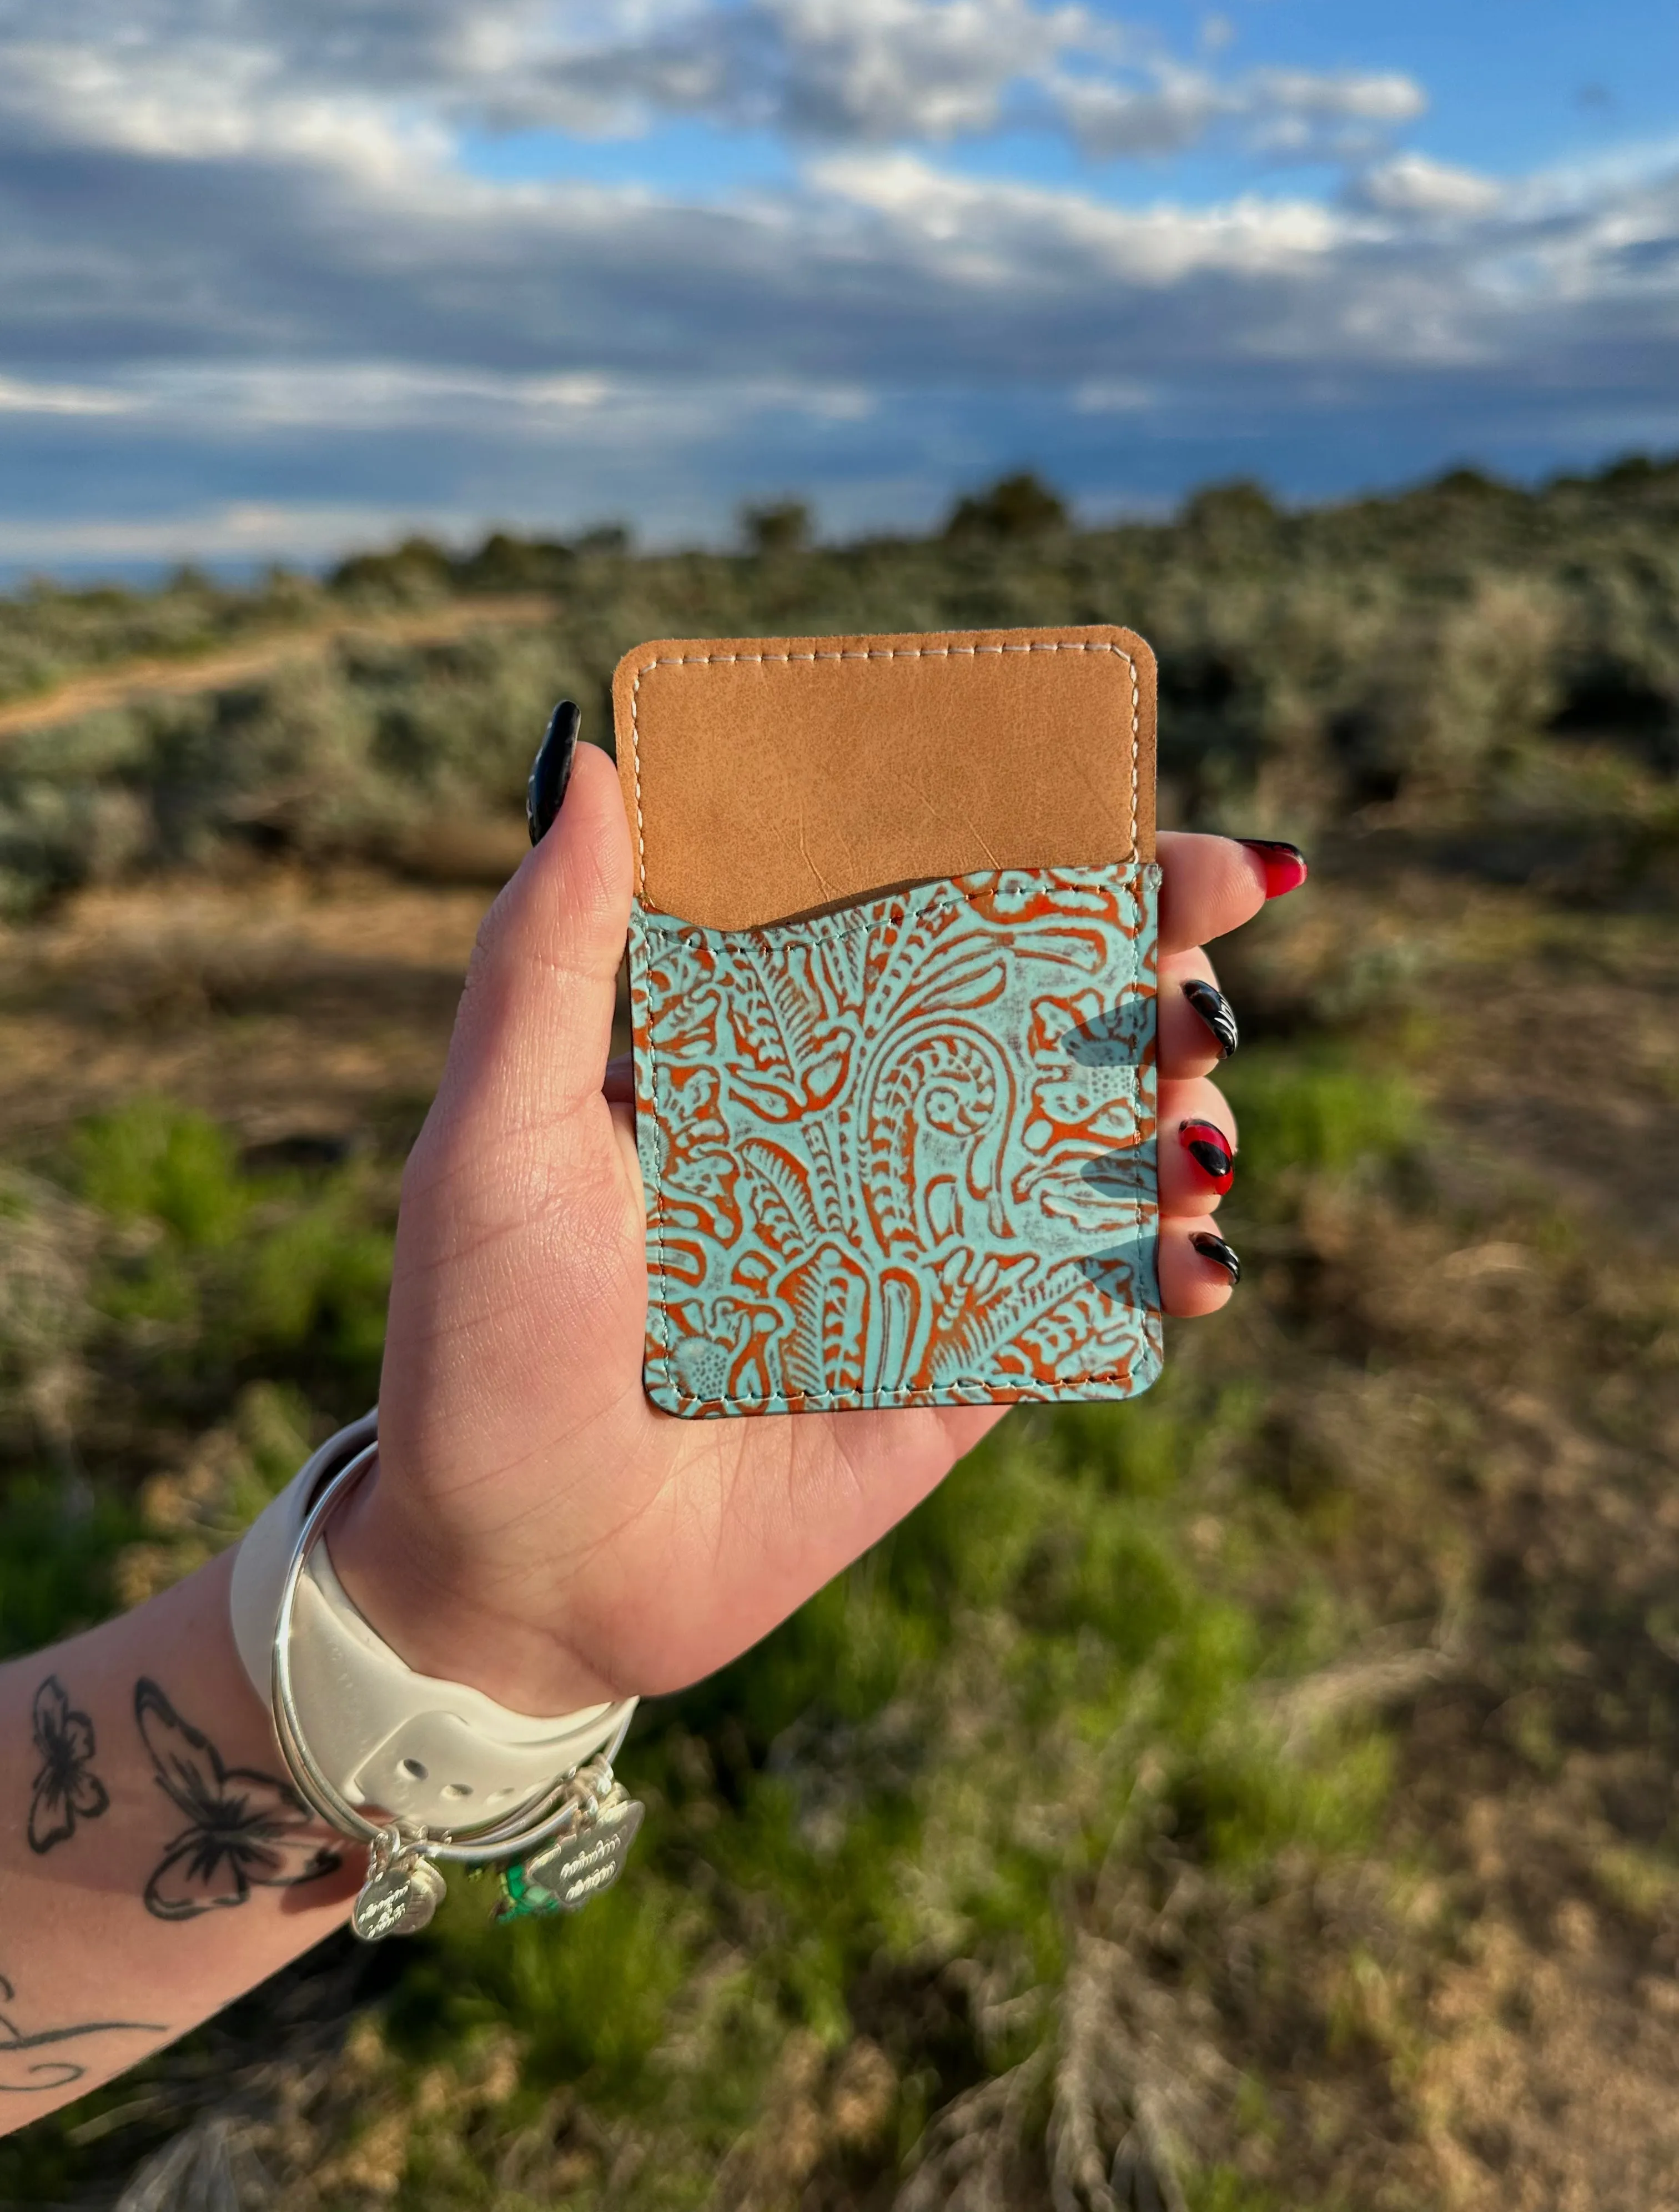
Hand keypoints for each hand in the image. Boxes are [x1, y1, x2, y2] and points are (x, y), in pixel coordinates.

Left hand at [330, 749, 1288, 1713]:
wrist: (519, 1575)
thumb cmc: (480, 1344)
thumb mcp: (495, 1136)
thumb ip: (547, 958)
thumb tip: (581, 752)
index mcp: (764, 1044)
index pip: (916, 909)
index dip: (1036, 855)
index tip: (1136, 815)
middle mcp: (858, 1128)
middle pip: (1038, 1015)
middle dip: (1150, 975)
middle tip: (1200, 977)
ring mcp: (922, 1247)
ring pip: (1090, 1146)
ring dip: (1179, 1114)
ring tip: (1193, 1123)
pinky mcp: (962, 1367)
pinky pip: (1088, 1302)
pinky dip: (1164, 1271)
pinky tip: (1194, 1260)